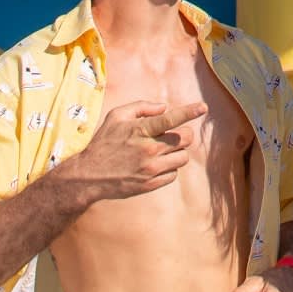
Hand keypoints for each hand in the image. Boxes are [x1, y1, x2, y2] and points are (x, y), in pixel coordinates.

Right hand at [57, 98, 205, 198]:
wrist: (89, 175)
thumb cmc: (104, 142)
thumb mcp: (116, 116)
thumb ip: (141, 107)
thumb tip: (164, 107)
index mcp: (140, 131)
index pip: (171, 119)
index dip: (189, 112)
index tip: (203, 107)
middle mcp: (148, 150)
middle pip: (185, 139)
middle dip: (184, 134)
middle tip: (176, 134)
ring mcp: (150, 169)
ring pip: (183, 157)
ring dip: (178, 152)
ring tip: (164, 150)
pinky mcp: (150, 184)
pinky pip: (173, 174)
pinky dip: (169, 167)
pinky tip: (156, 164)